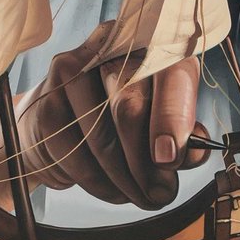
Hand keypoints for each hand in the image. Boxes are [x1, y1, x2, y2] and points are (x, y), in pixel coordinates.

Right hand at [18, 21, 210, 208]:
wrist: (58, 120)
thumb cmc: (119, 118)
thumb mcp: (160, 120)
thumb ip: (182, 134)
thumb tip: (194, 151)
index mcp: (151, 42)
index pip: (169, 73)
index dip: (173, 118)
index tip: (172, 161)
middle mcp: (109, 46)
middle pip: (130, 106)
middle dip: (147, 163)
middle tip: (160, 193)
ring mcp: (71, 70)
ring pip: (101, 138)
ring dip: (125, 181)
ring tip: (140, 197)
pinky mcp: (45, 101)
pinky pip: (75, 155)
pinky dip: (99, 184)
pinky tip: (113, 191)